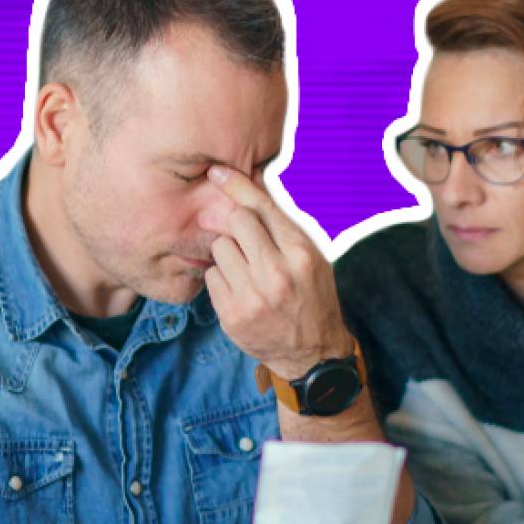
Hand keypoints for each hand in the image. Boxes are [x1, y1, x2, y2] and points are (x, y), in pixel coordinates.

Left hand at [199, 165, 353, 378]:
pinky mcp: (234, 316)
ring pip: (219, 249)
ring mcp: (254, 297)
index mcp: (302, 253)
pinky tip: (240, 292)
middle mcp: (278, 273)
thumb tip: (254, 182)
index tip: (217, 170)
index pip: (263, 207)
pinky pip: (212, 278)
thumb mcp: (311, 257)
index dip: (238, 185)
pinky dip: (222, 281)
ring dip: (227, 255)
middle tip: (246, 243)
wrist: (312, 353)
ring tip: (247, 272)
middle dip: (235, 226)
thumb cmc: (311, 296)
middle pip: (236, 222)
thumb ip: (284, 224)